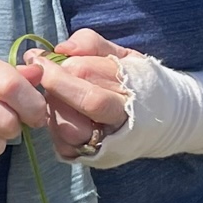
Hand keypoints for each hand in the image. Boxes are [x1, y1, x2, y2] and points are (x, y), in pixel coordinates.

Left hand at [33, 29, 133, 160]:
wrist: (164, 119)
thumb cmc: (136, 80)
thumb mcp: (121, 54)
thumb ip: (91, 43)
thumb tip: (61, 48)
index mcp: (131, 93)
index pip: (89, 82)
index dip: (57, 70)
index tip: (37, 58)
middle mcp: (122, 122)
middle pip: (79, 107)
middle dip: (54, 87)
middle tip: (41, 75)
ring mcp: (108, 144)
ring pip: (70, 130)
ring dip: (53, 109)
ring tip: (54, 95)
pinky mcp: (94, 159)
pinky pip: (65, 146)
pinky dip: (54, 128)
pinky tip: (59, 114)